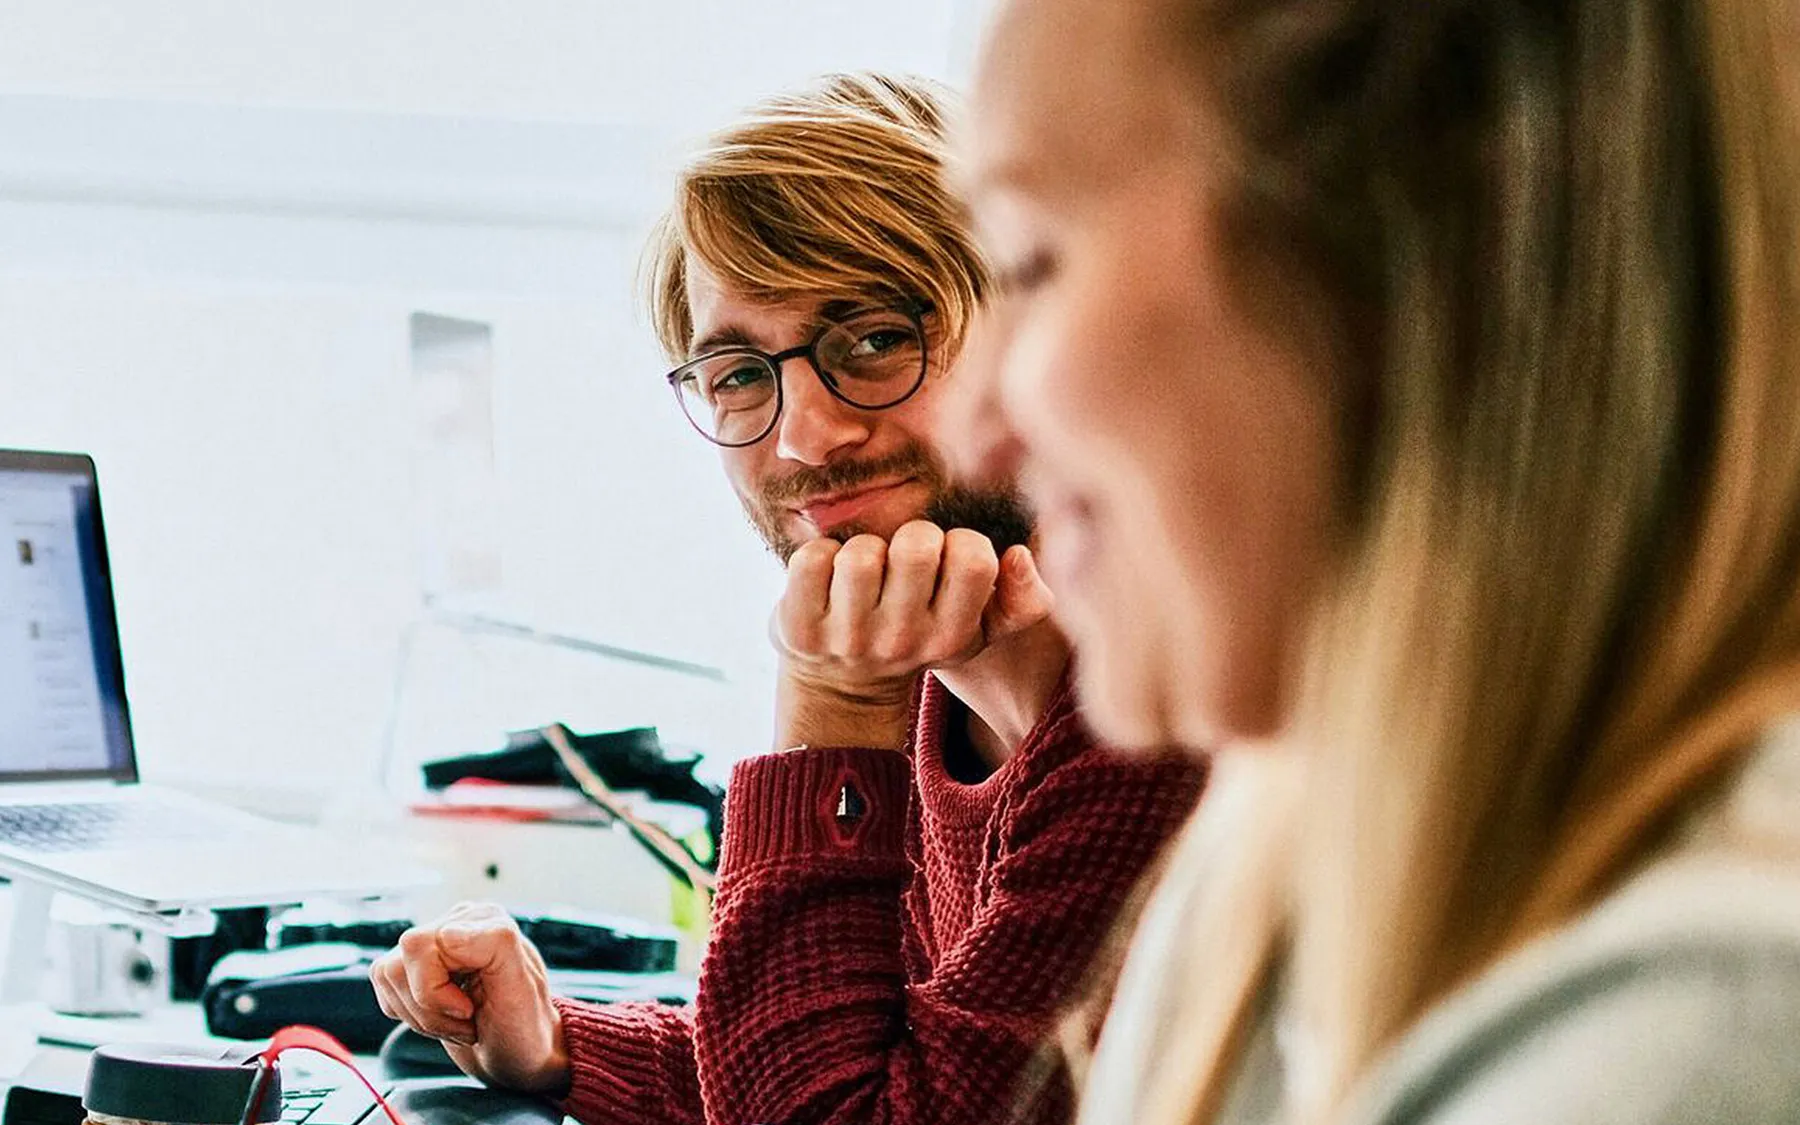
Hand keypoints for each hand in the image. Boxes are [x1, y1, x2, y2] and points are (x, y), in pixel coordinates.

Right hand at [370, 902, 569, 1095]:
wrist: (517, 1053)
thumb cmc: (525, 1024)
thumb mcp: (522, 986)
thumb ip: (495, 945)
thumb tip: (448, 932)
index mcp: (485, 919)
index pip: (421, 946)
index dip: (436, 992)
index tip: (469, 1011)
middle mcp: (456, 923)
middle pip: (399, 964)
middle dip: (428, 1008)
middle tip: (465, 1021)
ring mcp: (433, 944)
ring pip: (388, 975)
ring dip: (421, 1015)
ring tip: (458, 1021)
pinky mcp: (415, 967)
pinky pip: (385, 988)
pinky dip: (410, 1015)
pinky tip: (442, 1017)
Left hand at [771, 521, 1053, 748]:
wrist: (843, 691)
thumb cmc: (916, 638)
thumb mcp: (974, 630)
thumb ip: (1020, 600)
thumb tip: (1018, 556)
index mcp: (951, 637)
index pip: (974, 560)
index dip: (960, 543)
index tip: (945, 561)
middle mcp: (901, 641)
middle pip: (917, 546)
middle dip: (910, 537)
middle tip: (901, 561)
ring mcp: (847, 637)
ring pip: (861, 552)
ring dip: (862, 548)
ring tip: (864, 573)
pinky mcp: (799, 628)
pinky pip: (811, 559)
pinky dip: (818, 554)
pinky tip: (826, 577)